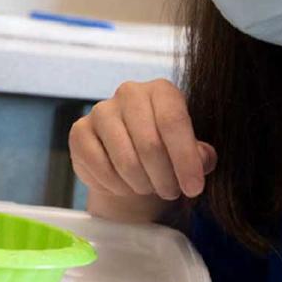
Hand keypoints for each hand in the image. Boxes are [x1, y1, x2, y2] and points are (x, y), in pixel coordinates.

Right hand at [70, 79, 216, 201]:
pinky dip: (117, 187)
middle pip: (150, 144)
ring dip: (143, 185)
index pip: (173, 121)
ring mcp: (100, 110)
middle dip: (165, 178)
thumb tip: (202, 159)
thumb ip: (202, 155)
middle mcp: (129, 92)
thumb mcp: (192, 152)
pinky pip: (100, 168)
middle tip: (171, 192)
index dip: (185, 160)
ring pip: (126, 160)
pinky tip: (125, 186)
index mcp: (161, 89)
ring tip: (150, 188)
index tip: (193, 188)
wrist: (131, 158)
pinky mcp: (79, 131)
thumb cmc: (166, 151)